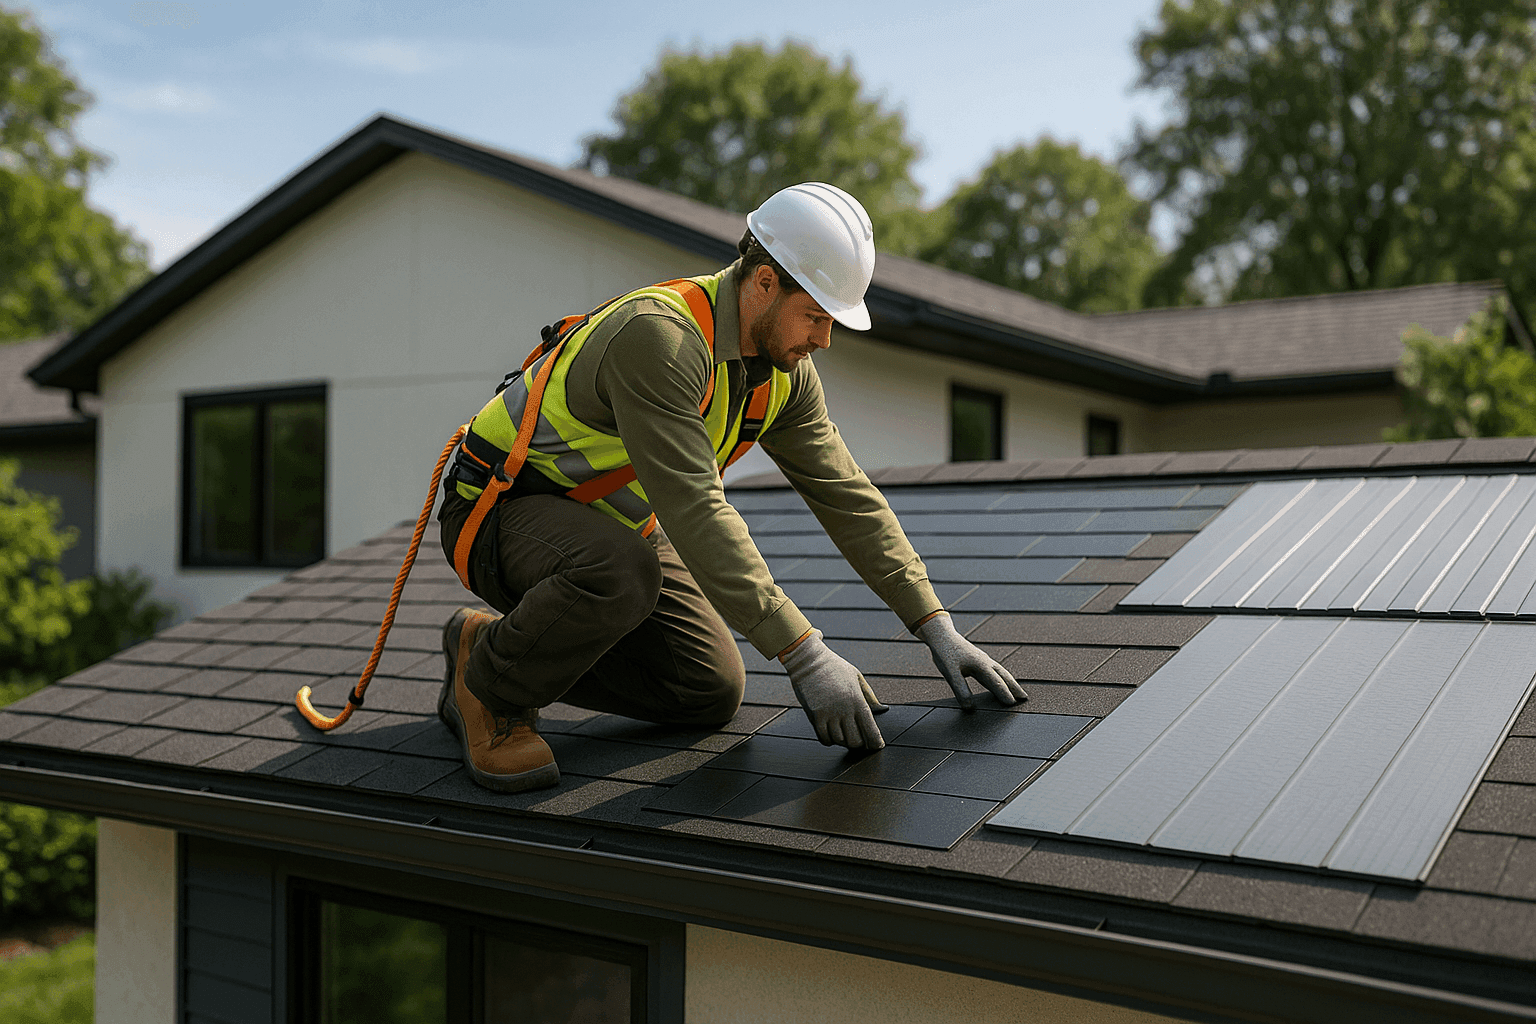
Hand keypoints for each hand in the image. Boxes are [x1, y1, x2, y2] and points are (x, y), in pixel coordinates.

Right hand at [779, 629, 887, 748]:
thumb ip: (870, 696)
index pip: (870, 730)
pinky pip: (824, 739)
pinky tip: (831, 733)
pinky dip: (829, 740)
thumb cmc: (834, 667)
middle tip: (858, 739)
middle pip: (855, 741)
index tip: (877, 745)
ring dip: (843, 741)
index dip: (875, 742)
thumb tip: (883, 709)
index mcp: (857, 700)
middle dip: (859, 743)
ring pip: (839, 741)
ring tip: (843, 733)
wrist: (809, 661)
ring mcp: (828, 714)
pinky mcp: (815, 716)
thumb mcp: (857, 677)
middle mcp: (844, 710)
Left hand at [915, 612, 1027, 708]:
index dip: (1004, 694)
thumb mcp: (950, 673)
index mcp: (981, 665)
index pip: (996, 682)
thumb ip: (960, 690)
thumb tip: (970, 708)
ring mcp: (983, 659)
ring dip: (1010, 682)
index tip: (1012, 705)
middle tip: (1024, 698)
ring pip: (1001, 672)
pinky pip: (994, 671)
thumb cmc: (945, 652)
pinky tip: (999, 682)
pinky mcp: (978, 659)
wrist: (941, 634)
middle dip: (1014, 687)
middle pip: (1004, 676)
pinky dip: (1001, 678)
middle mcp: (985, 661)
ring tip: (1018, 692)